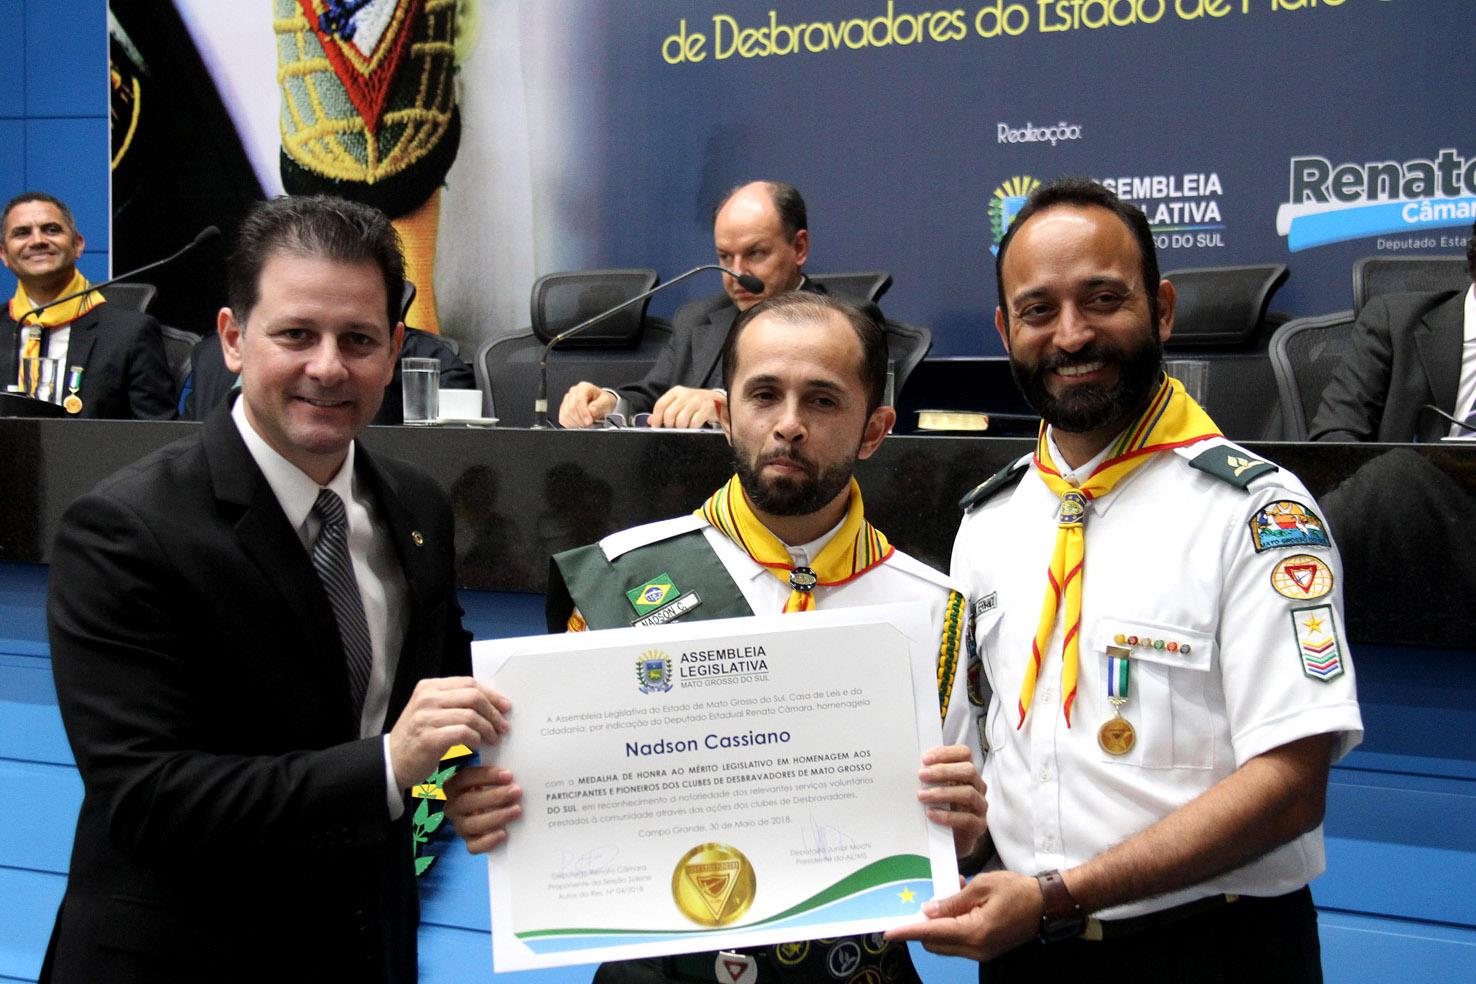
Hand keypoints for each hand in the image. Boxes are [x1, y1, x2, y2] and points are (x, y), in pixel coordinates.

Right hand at [388, 677, 510, 788]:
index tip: (505, 706)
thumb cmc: (416, 736)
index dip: (491, 694)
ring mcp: (426, 717)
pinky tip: (476, 745)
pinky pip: (463, 733)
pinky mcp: (428, 738)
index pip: (469, 683)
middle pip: (473, 696)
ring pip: (470, 715)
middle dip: (493, 712)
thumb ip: (454, 702)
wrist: (392, 760)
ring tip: (492, 738)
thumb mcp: (431, 711)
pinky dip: (475, 739)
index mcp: (429, 687)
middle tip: (502, 726)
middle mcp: (427, 698)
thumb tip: (490, 702)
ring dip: (487, 728)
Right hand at [444, 764, 522, 852]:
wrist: (491, 810)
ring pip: (471, 824)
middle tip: (517, 791)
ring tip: (517, 810)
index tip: (508, 775)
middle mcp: (453, 806)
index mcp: (454, 786)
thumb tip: (511, 762)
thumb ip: (497, 772)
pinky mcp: (468, 841)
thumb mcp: (491, 778)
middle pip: (468, 801)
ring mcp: (459, 825)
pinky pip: (473, 846)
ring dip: (496, 817)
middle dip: (494, 796)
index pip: (465, 778)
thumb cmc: (492, 788)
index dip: (486, 775)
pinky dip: (488, 841)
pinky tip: (503, 833)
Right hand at [558, 382, 616, 427]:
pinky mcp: (564, 409)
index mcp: (584, 387)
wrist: (601, 404)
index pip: (579, 400)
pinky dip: (571, 424)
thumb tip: (592, 410)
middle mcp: (574, 392)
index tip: (589, 421)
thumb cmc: (603, 401)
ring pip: (566, 414)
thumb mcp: (607, 402)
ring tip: (585, 424)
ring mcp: (567, 400)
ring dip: (576, 423)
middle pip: (571, 408)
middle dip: (580, 419)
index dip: (583, 413)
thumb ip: (600, 405)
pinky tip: (579, 424)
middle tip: (588, 424)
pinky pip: (563, 419)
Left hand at [648, 386, 723, 428]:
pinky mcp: (706, 409)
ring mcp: (697, 401)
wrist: (715, 400)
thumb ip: (665, 410)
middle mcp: (686, 394)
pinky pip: (694, 423)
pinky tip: (692, 427)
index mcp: (676, 391)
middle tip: (672, 428)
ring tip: (683, 427)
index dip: (656, 418)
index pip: (661, 404)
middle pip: (669, 414)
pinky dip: (691, 428)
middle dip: (669, 425)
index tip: (656, 426)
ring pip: (681, 420)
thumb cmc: (694, 403)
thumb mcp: (679, 403)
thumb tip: (650, 420)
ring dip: (680, 428)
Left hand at [885, 870, 1042, 960]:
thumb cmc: (1017, 890)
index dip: (908, 932)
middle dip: (922, 927)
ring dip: (939, 926)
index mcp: (974, 932)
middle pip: (935, 943)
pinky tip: (959, 904)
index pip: (932, 933)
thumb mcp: (982, 887)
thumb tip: (928, 911)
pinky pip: (960, 942)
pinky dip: (952, 927)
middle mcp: (976, 949)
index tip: (889, 932)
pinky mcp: (987, 950)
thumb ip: (953, 901)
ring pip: (946, 944)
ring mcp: (982, 952)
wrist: (1048, 905)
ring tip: (947, 897)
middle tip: (921, 902)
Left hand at [917, 744, 987, 857]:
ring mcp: (980, 806)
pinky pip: (967, 819)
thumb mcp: (938, 789)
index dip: (946, 753)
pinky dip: (947, 816)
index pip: (964, 753)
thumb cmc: (944, 808)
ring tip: (922, 796)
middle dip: (943, 771)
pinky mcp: (978, 825)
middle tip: (921, 775)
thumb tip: (912, 767)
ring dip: (942, 793)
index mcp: (967, 773)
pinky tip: (932, 814)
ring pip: (968, 793)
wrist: (952, 839)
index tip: (925, 759)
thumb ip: (931, 777)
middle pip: (968, 770)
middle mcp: (977, 786)